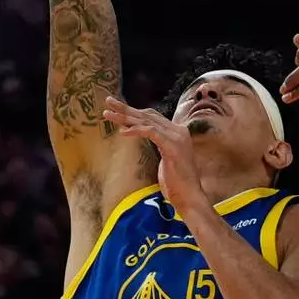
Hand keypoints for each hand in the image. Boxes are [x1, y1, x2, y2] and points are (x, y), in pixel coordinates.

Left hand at [102, 97, 211, 218]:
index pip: (153, 116)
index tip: (116, 108)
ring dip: (125, 117)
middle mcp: (179, 131)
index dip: (134, 111)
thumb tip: (145, 137)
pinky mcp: (173, 147)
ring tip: (108, 114)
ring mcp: (177, 138)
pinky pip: (151, 133)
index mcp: (178, 132)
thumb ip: (160, 144)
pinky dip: (135, 130)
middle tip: (109, 101)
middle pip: (148, 115)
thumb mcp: (167, 159)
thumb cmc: (177, 183)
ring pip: (147, 121)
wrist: (190, 196)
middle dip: (126, 108)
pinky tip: (122, 132)